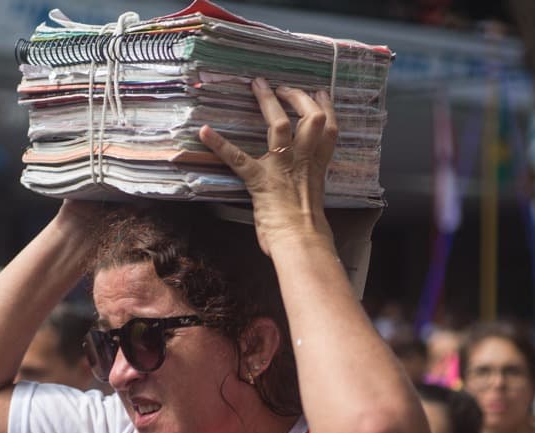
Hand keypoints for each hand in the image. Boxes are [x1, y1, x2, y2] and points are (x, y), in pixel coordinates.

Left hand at [199, 78, 337, 254]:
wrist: (301, 242)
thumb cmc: (309, 231)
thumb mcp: (312, 200)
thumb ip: (307, 186)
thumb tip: (297, 193)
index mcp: (317, 167)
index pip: (329, 130)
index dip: (326, 108)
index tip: (320, 94)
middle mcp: (302, 160)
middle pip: (310, 119)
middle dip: (299, 98)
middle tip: (286, 88)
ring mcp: (281, 167)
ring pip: (280, 126)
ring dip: (269, 103)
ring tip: (260, 87)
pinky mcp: (259, 179)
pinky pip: (237, 158)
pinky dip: (219, 144)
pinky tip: (205, 131)